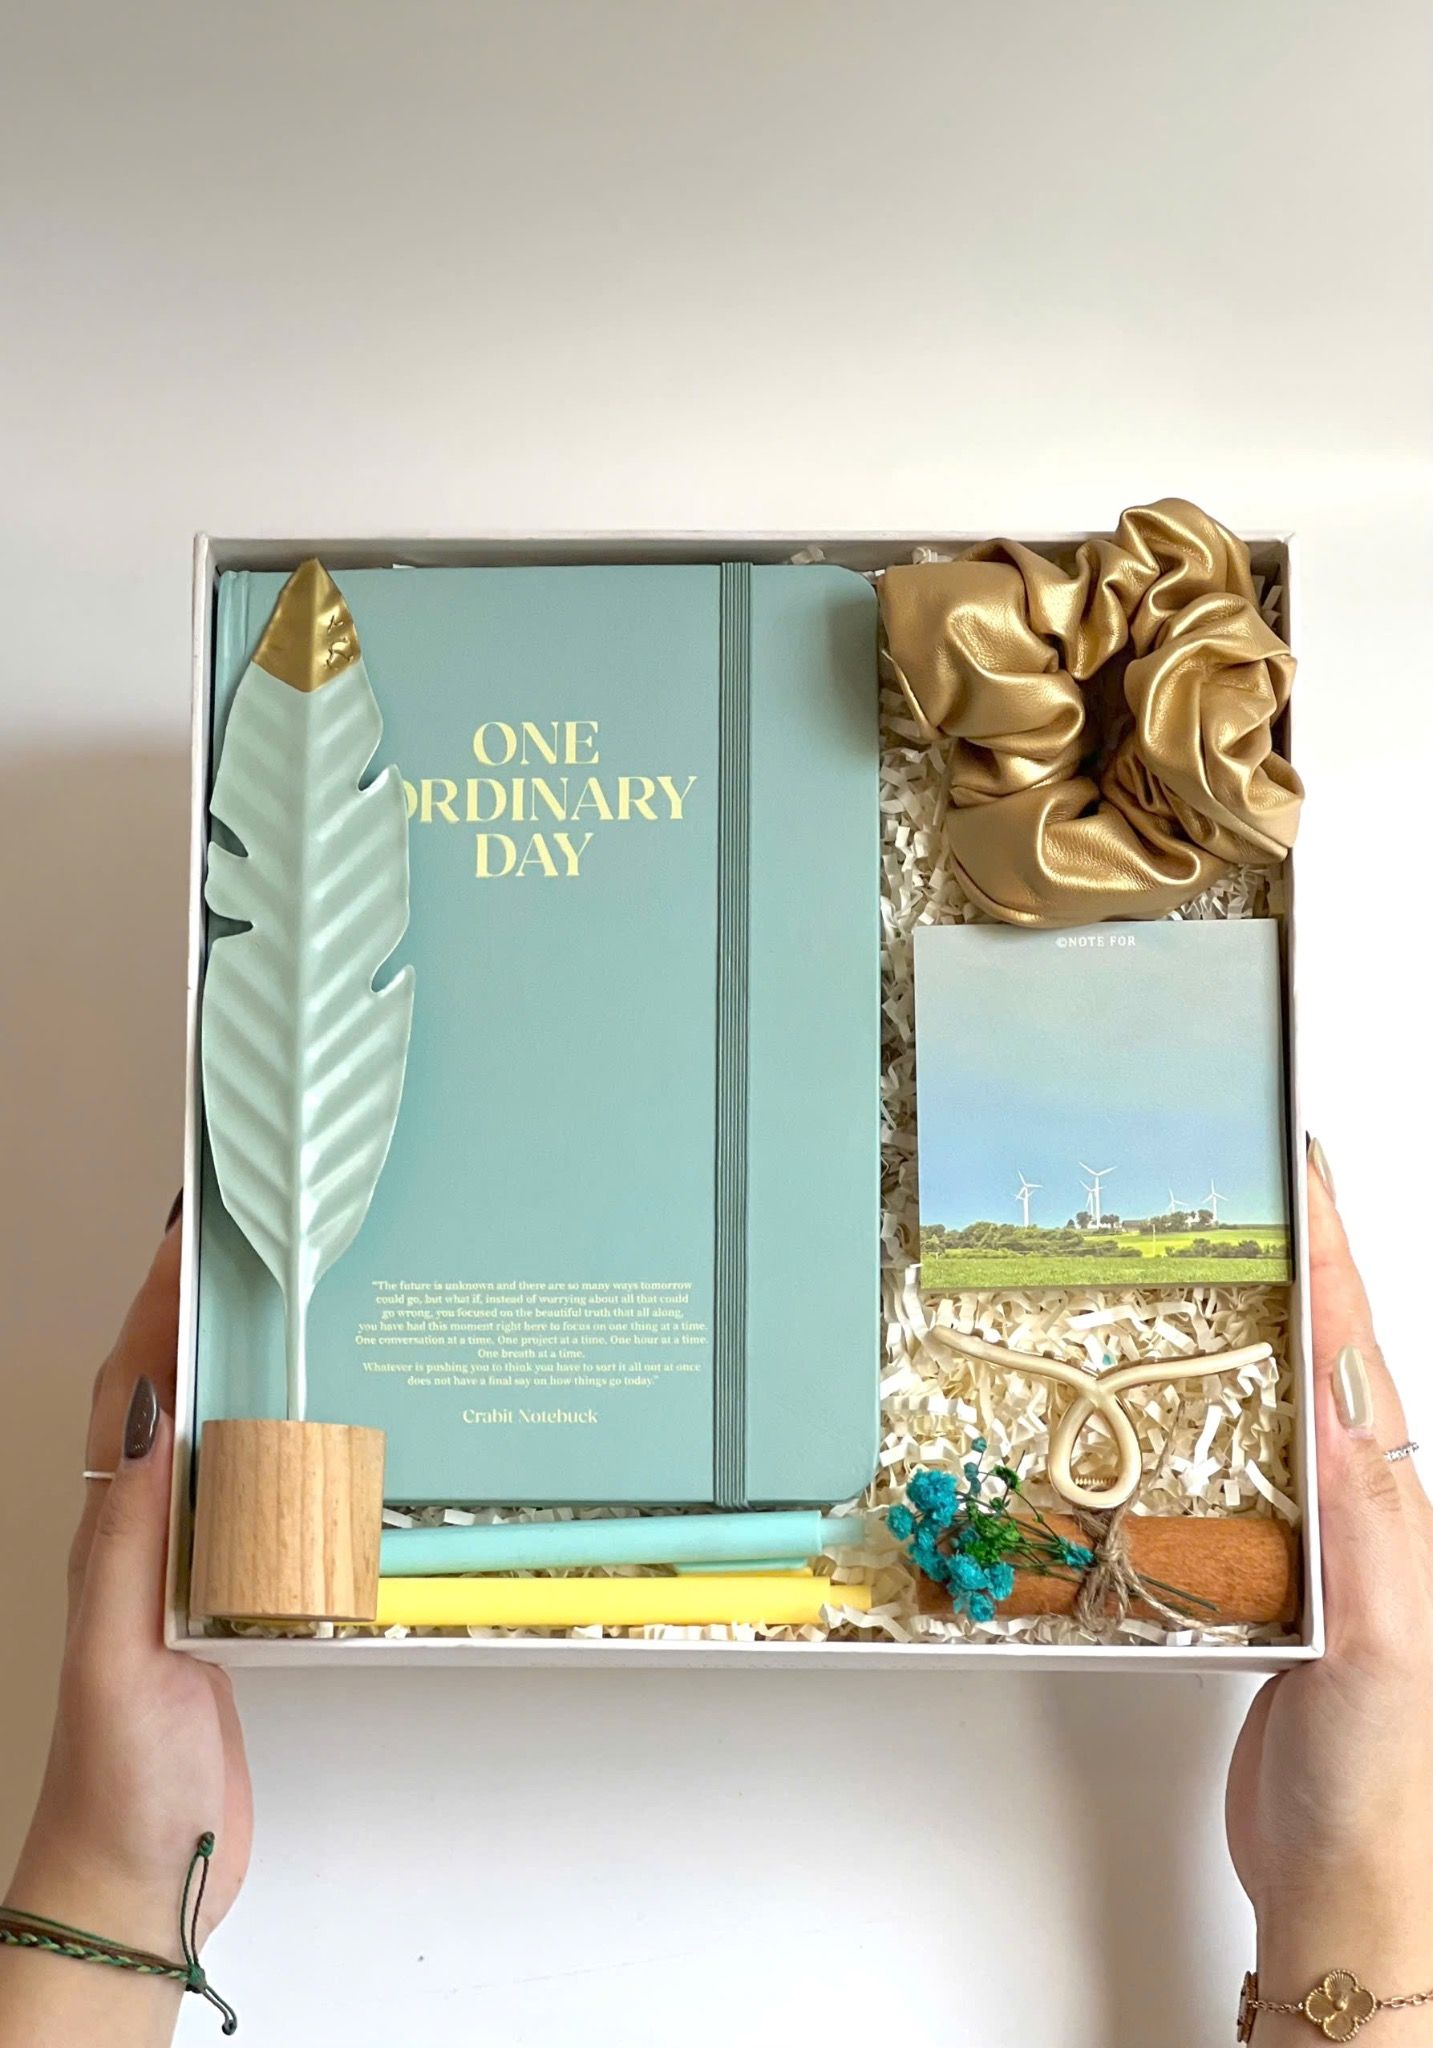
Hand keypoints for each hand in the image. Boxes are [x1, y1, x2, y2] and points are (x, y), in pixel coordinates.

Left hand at [1, 1218, 251, 2042]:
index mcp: (114, 1529)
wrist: (145, 1881)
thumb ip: (128, 1538)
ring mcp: (199, 1565)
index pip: (132, 1386)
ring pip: (231, 1437)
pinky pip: (271, 1500)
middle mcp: (154, 1533)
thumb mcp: (120, 1653)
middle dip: (208, 1308)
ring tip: (304, 1306)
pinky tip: (340, 1435)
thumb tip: (146, 1417)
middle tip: (260, 1241)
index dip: (155, 1301)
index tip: (194, 1228)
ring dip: (256, 1368)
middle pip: (181, 1392)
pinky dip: (299, 1449)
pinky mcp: (245, 1601)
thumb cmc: (119, 1781)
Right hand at [1227, 1148, 1432, 2037]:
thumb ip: (1368, 1535)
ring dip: (1242, 1328)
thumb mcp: (1382, 1650)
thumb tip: (1340, 1413)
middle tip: (1248, 1188)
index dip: (1328, 1255)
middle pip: (1317, 1361)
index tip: (1298, 1171)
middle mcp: (1358, 1515)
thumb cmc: (1382, 1786)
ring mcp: (1309, 1546)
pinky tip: (1170, 1406)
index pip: (1354, 1352)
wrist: (1348, 1887)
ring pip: (1269, 1408)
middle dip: (1288, 1264)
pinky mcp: (1261, 1584)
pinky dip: (1201, 1417)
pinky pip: (1228, 1472)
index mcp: (1391, 1510)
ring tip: (1205, 1259)